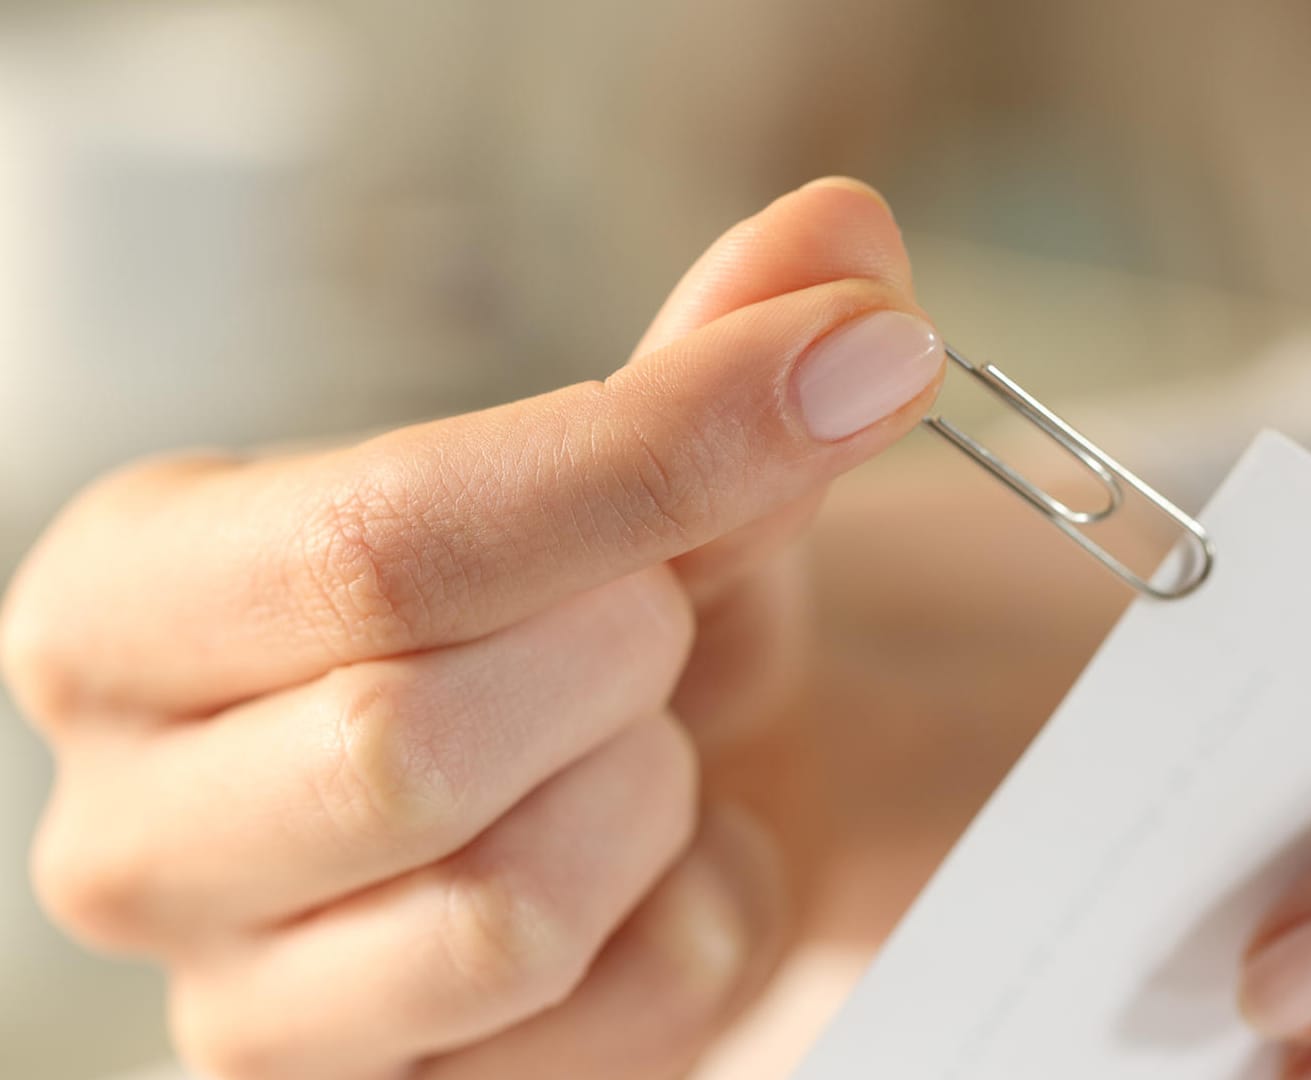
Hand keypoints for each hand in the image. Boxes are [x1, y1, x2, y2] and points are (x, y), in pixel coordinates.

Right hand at [0, 178, 944, 1079]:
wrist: (609, 786)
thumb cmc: (579, 618)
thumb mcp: (631, 478)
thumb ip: (711, 350)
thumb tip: (843, 237)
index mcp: (135, 599)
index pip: (379, 540)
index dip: (648, 456)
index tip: (853, 364)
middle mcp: (132, 818)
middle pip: (416, 739)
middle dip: (624, 657)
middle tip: (661, 620)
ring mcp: (238, 1001)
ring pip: (502, 913)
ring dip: (650, 798)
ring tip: (642, 748)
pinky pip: (594, 1031)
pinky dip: (691, 926)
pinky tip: (662, 869)